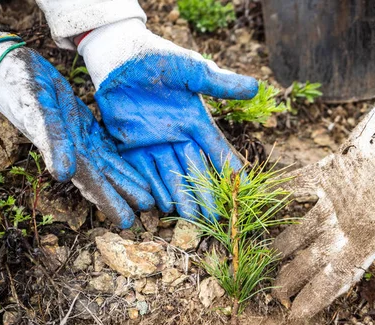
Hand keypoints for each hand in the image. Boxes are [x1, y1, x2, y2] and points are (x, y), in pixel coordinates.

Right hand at [0, 9, 152, 226]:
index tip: (128, 222)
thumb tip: (63, 175)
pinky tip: (132, 169)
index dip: (110, 202)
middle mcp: (73, 150)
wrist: (9, 64)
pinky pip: (104, 148)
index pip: (92, 183)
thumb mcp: (38, 109)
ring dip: (125, 181)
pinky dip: (119, 160)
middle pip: (104, 179)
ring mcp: (78, 138)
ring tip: (146, 196)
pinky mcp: (82, 125)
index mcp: (65, 152)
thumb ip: (52, 141)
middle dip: (125, 196)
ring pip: (107, 166)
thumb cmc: (20, 85)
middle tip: (151, 210)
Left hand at [78, 18, 258, 218]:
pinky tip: (162, 205)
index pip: (216, 149)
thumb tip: (255, 88)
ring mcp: (154, 142)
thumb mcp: (191, 69)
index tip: (243, 187)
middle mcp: (177, 136)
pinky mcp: (129, 144)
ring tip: (191, 218)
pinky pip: (142, 170)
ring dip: (181, 196)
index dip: (228, 168)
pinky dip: (152, 186)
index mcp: (195, 120)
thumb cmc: (158, 58)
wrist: (119, 55)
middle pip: (194, 169)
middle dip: (205, 193)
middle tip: (215, 216)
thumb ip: (218, 83)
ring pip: (170, 174)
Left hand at [272, 79, 374, 317]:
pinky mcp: (334, 167)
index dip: (317, 295)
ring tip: (264, 255)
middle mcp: (353, 219)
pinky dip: (282, 191)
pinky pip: (300, 184)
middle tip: (270, 292)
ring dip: (286, 240)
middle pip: (317, 255)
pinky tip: (263, 199)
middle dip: (295, 274)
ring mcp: (341, 195)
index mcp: (373, 234)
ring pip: (306, 224)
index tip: (294, 315)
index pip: (339, 273)